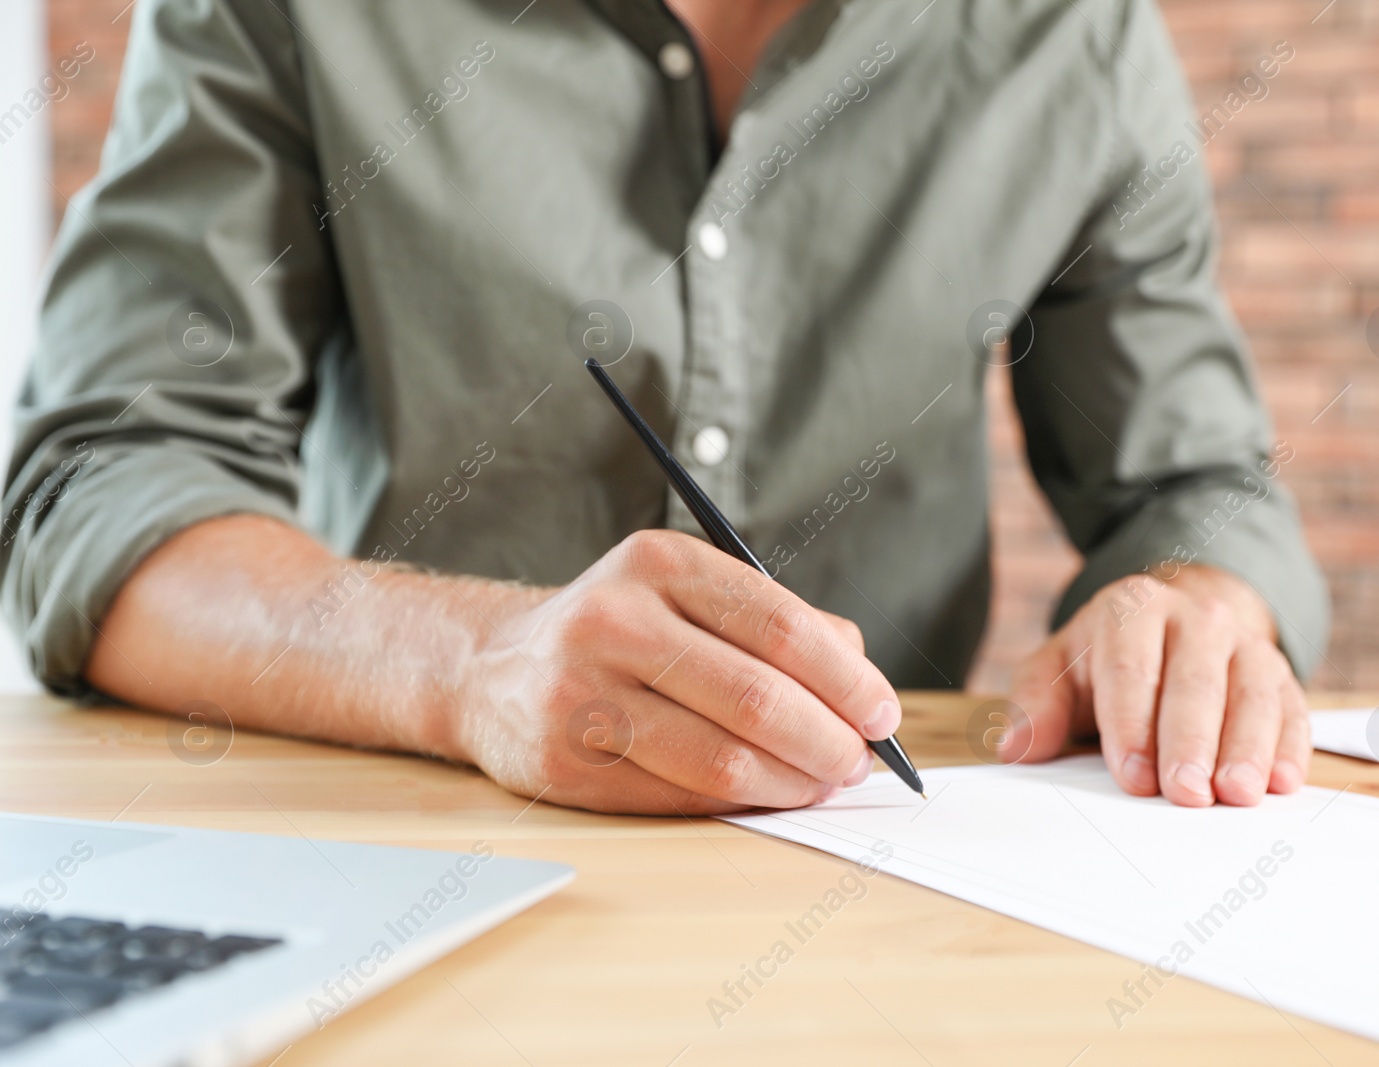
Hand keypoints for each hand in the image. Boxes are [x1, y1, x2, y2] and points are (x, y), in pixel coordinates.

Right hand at [455, 530, 901, 814]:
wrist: (495, 669)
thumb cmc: (623, 632)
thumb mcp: (691, 595)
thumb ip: (782, 623)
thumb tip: (862, 679)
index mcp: (661, 564)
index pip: (782, 626)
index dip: (846, 681)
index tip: (882, 714)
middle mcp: (615, 620)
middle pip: (758, 698)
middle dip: (828, 742)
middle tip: (856, 762)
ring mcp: (582, 694)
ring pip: (722, 760)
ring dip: (791, 783)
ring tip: (818, 782)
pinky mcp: (565, 762)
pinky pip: (678, 797)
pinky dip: (739, 804)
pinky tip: (762, 795)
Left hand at [1003, 565, 1307, 806]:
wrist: (1175, 620)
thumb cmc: (1108, 657)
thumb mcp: (1059, 667)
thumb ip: (1037, 704)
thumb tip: (1017, 747)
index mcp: (1134, 610)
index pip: (1132, 669)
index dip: (1132, 725)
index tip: (1132, 776)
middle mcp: (1196, 619)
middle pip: (1196, 683)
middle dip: (1191, 743)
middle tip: (1186, 794)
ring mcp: (1245, 644)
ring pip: (1252, 694)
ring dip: (1248, 748)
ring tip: (1237, 794)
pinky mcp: (1281, 673)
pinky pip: (1292, 708)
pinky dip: (1290, 746)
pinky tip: (1282, 782)